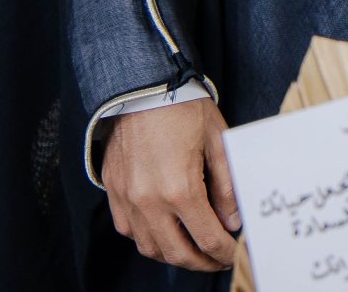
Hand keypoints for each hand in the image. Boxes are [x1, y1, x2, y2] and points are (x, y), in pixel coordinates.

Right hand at [102, 97, 239, 268]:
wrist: (143, 85)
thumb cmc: (184, 107)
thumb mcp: (218, 141)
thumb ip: (226, 186)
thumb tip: (232, 221)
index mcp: (180, 189)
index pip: (207, 238)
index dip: (224, 252)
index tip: (234, 254)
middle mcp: (149, 201)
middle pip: (177, 253)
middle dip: (202, 262)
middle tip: (216, 259)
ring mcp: (127, 198)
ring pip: (150, 247)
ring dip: (173, 254)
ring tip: (193, 249)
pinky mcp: (113, 190)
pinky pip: (128, 230)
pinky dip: (148, 238)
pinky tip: (164, 231)